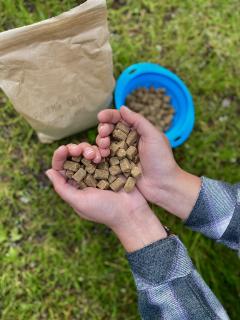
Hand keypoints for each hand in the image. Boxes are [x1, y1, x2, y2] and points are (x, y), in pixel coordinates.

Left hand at [46, 142, 166, 251]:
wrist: (131, 212)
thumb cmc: (104, 210)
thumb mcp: (79, 201)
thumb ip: (62, 188)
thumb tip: (48, 171)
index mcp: (74, 185)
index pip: (61, 167)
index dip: (60, 156)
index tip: (64, 149)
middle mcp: (85, 176)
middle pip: (74, 156)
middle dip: (76, 149)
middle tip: (80, 150)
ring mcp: (99, 170)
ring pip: (88, 151)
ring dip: (89, 149)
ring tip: (95, 156)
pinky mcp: (111, 165)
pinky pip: (103, 152)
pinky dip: (101, 149)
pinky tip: (103, 154)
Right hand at [96, 107, 200, 219]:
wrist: (163, 185)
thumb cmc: (161, 159)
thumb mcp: (153, 136)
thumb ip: (138, 121)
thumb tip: (122, 107)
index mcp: (137, 131)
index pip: (120, 119)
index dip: (109, 116)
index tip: (100, 116)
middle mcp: (128, 141)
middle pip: (110, 130)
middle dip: (103, 129)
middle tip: (103, 133)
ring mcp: (122, 154)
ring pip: (105, 143)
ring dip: (101, 141)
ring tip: (103, 146)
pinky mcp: (117, 166)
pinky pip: (105, 157)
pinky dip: (100, 154)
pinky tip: (101, 155)